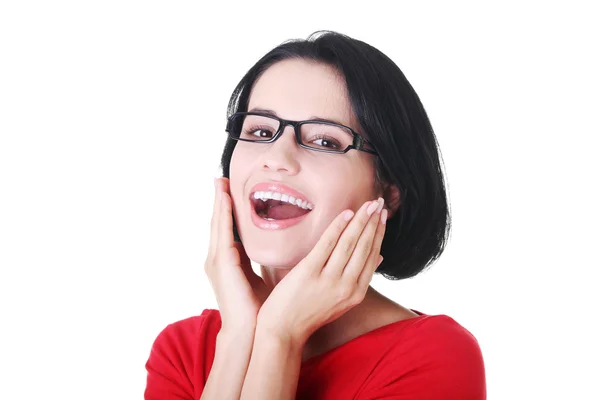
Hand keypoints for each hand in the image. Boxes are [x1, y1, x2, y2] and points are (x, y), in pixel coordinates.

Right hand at [204, 177, 270, 330]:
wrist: (248, 331)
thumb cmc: (256, 309)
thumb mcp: (257, 279)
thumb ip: (259, 263)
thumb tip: (275, 250)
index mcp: (227, 261)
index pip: (227, 228)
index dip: (228, 209)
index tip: (230, 191)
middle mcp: (218, 258)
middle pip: (219, 221)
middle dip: (220, 199)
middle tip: (221, 178)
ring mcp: (217, 261)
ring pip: (218, 223)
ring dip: (219, 201)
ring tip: (220, 182)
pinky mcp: (222, 264)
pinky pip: (223, 232)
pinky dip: (224, 214)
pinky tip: (226, 199)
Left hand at [256, 198, 386, 343]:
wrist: (283, 331)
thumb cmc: (309, 314)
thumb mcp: (341, 302)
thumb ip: (358, 280)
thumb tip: (379, 258)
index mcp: (356, 293)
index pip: (372, 257)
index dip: (379, 234)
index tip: (383, 217)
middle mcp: (346, 287)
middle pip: (364, 247)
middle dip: (373, 222)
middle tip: (379, 203)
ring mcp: (328, 280)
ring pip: (350, 243)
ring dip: (360, 220)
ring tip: (368, 204)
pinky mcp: (309, 272)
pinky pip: (327, 243)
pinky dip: (338, 226)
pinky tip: (346, 214)